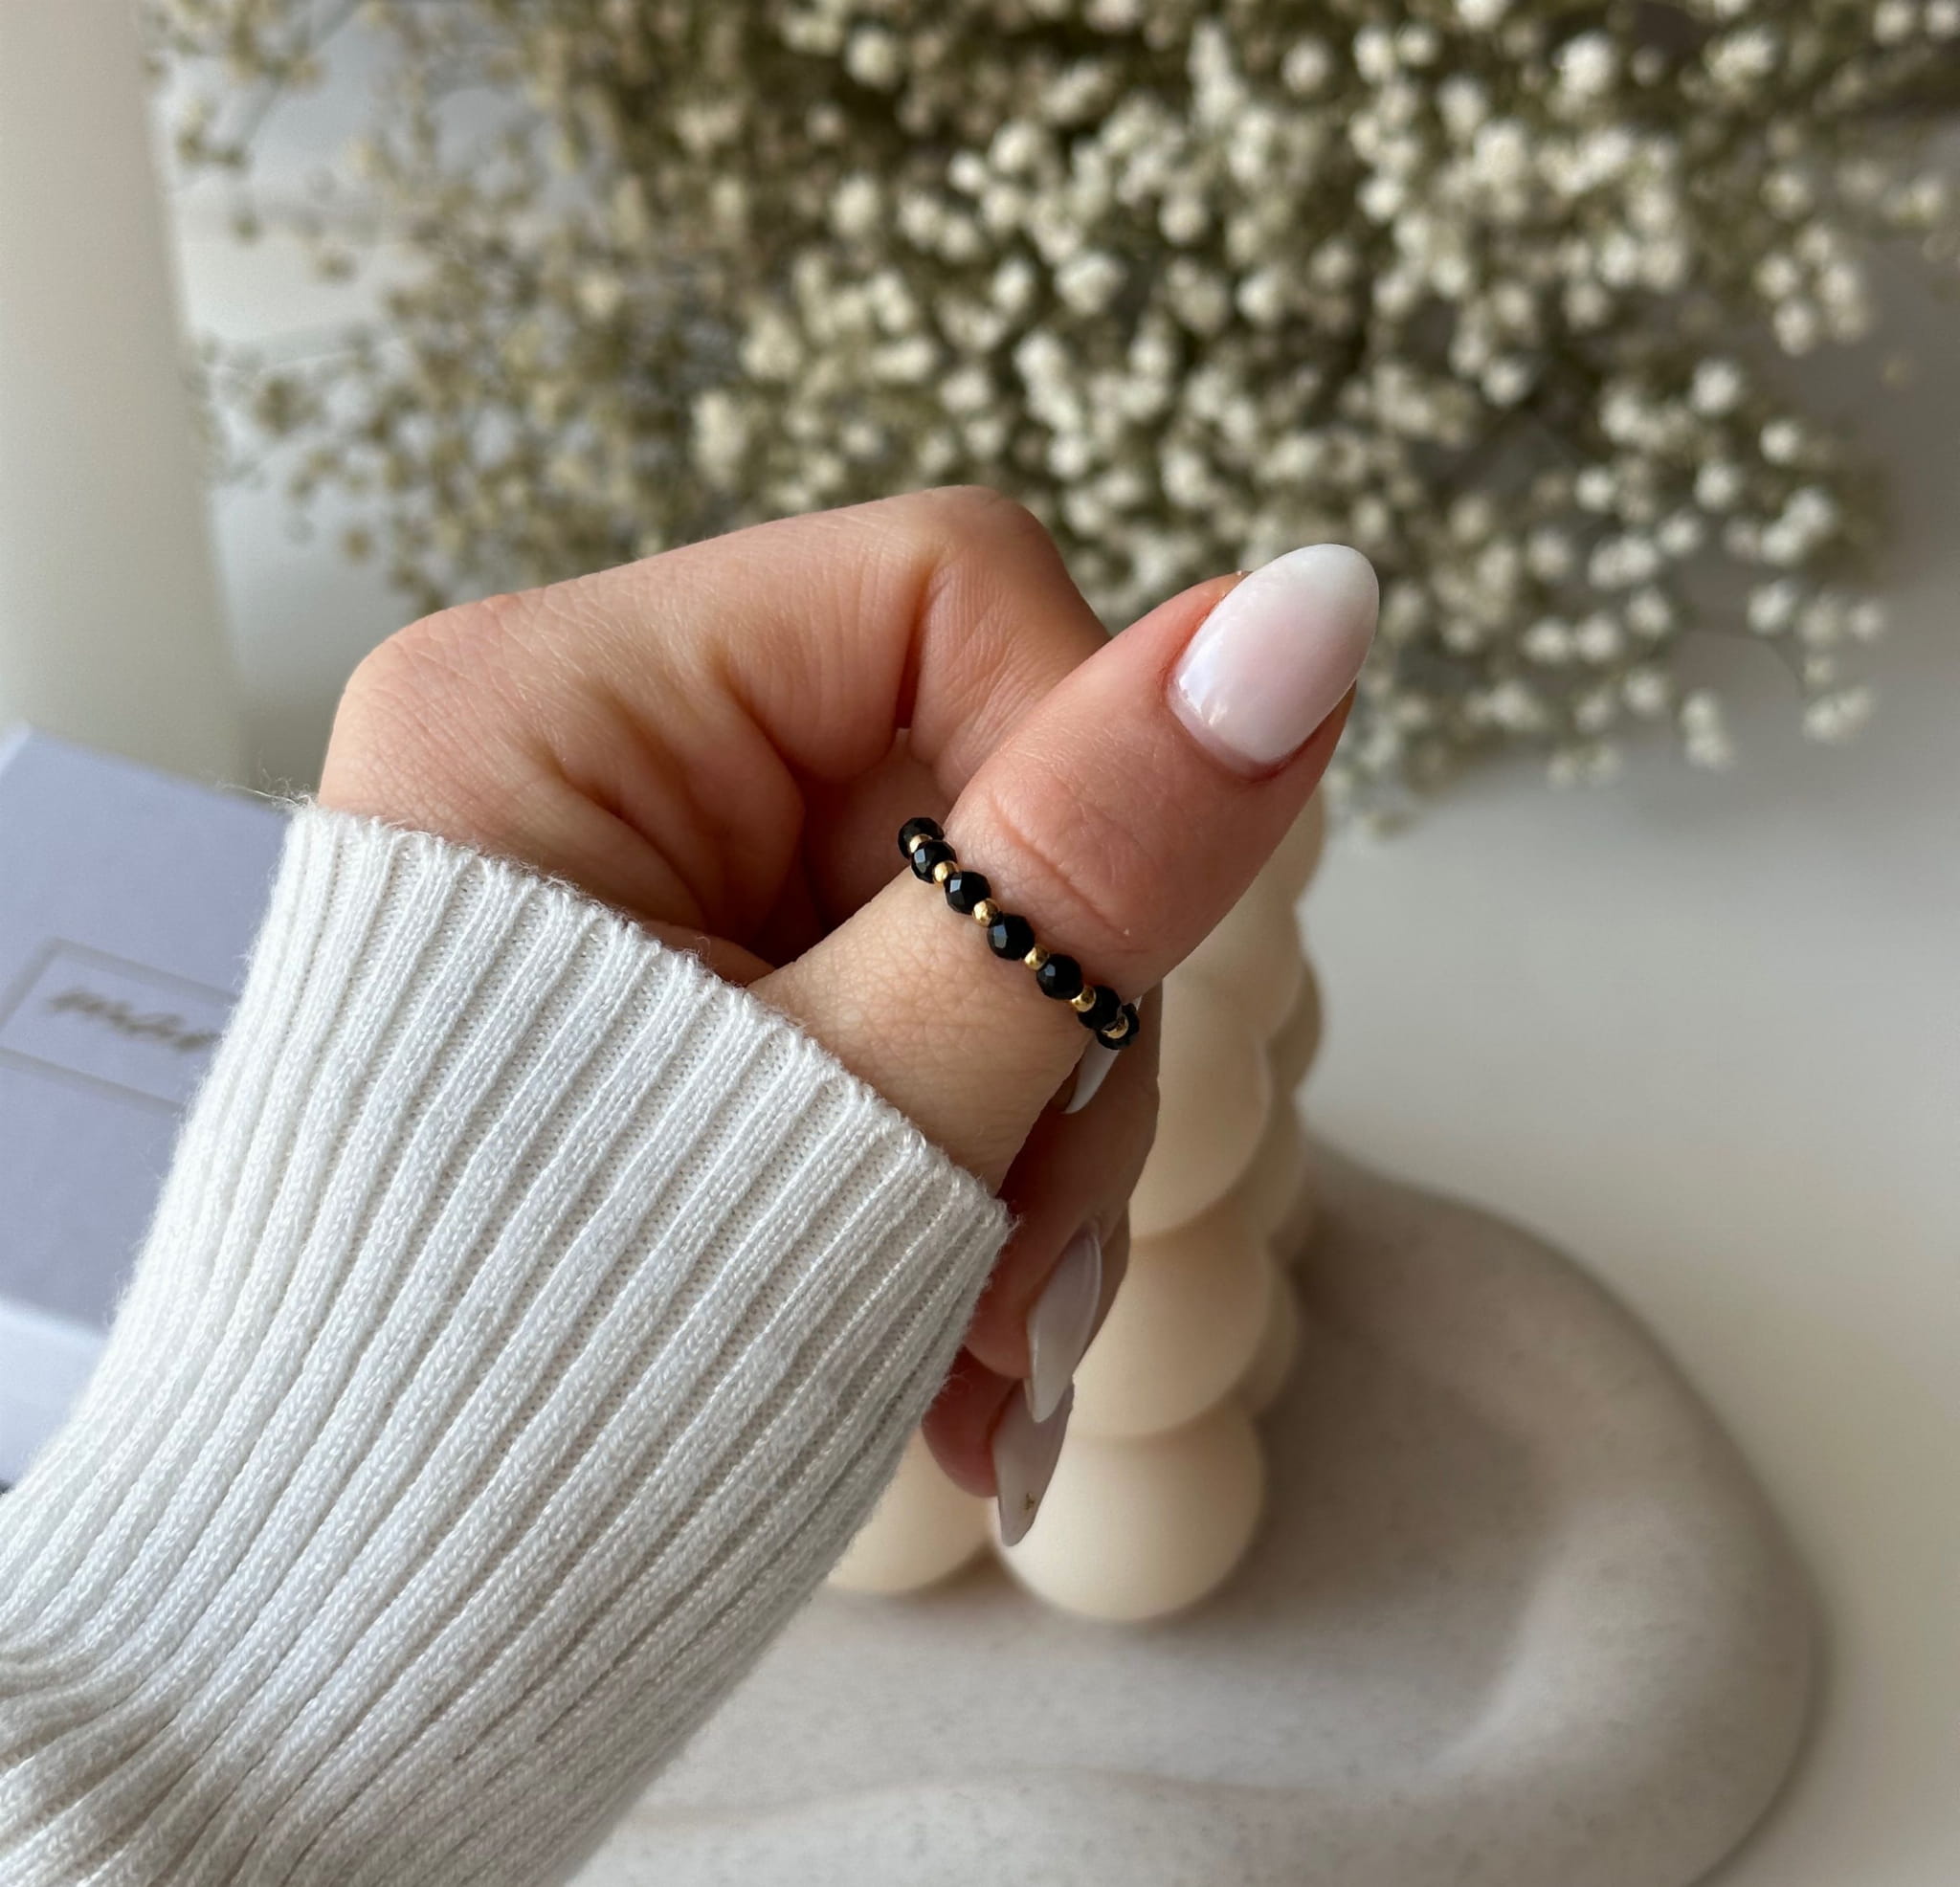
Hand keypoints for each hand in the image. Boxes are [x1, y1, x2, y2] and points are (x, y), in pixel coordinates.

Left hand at [318, 488, 1374, 1503]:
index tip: (1077, 1040)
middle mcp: (585, 760)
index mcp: (553, 703)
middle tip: (1026, 1280)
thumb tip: (1312, 604)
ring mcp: (642, 890)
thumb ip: (1091, 865)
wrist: (357, 1650)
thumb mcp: (869, 1118)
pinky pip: (917, 1030)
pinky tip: (956, 1352)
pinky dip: (970, 1186)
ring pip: (979, 931)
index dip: (1087, 792)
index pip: (950, 594)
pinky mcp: (693, 1006)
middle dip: (1057, 1048)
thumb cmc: (544, 1397)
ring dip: (1033, 1148)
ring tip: (984, 1362)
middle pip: (983, 785)